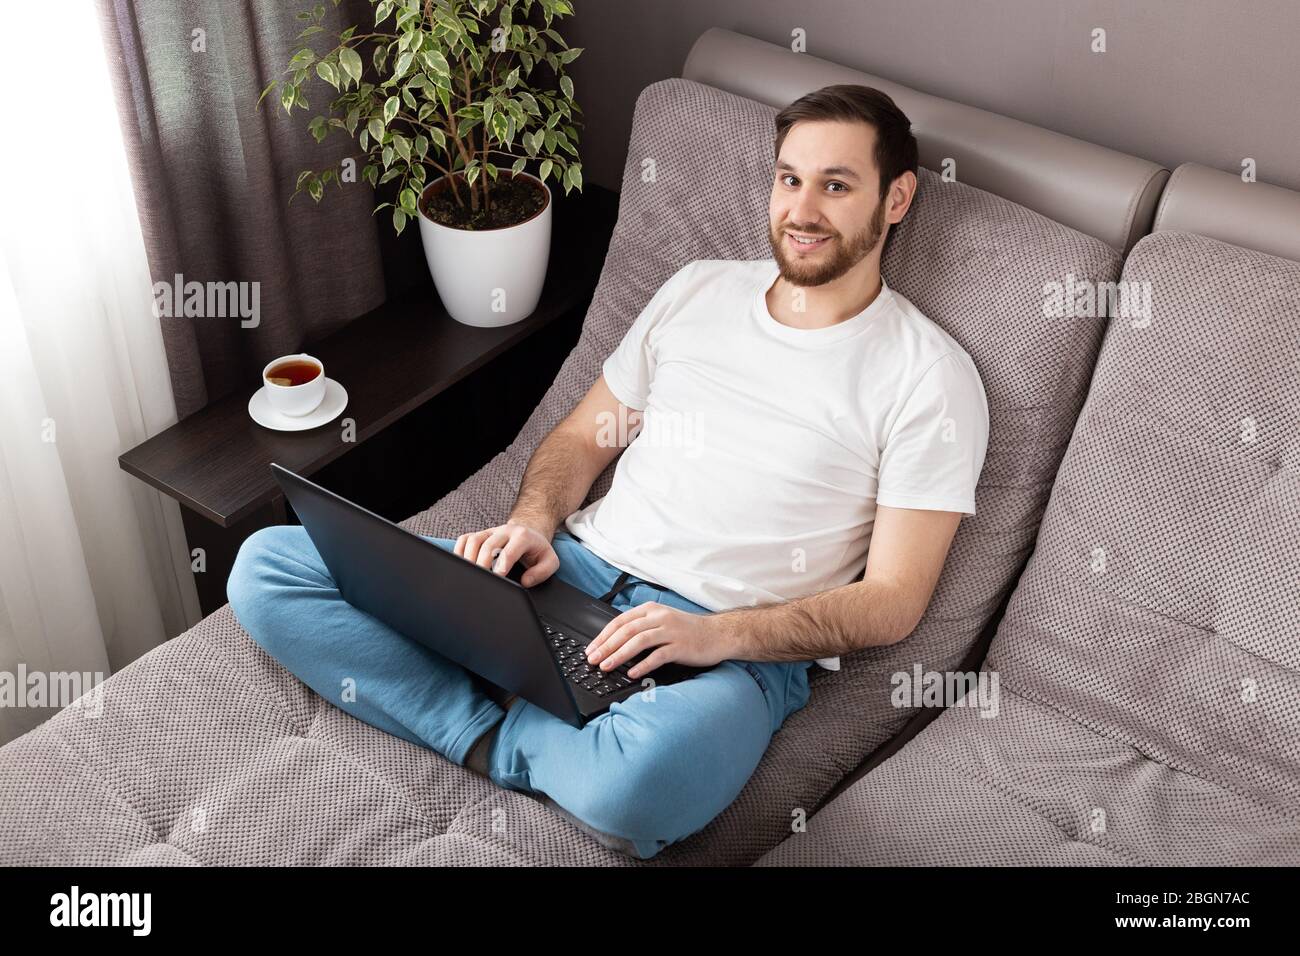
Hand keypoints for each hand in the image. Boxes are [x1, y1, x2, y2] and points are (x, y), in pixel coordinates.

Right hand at [454, 519, 558, 586]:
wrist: (531, 533)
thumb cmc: (538, 550)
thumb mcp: (550, 561)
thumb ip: (542, 572)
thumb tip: (525, 582)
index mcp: (523, 536)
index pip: (510, 549)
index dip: (503, 562)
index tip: (498, 576)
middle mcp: (505, 531)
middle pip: (489, 544)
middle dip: (483, 563)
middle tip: (481, 580)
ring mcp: (491, 532)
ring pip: (474, 540)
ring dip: (469, 558)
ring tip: (470, 575)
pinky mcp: (481, 534)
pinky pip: (465, 539)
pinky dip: (460, 551)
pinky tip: (462, 565)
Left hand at [583, 603, 731, 679]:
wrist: (718, 634)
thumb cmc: (688, 631)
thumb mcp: (663, 621)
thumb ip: (642, 627)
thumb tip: (615, 643)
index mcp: (652, 610)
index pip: (620, 621)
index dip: (603, 635)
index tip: (591, 649)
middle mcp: (660, 617)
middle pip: (626, 630)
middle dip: (606, 646)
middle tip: (593, 659)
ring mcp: (671, 631)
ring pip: (639, 641)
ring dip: (620, 655)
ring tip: (606, 667)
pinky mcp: (681, 646)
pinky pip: (658, 655)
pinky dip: (643, 665)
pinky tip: (632, 673)